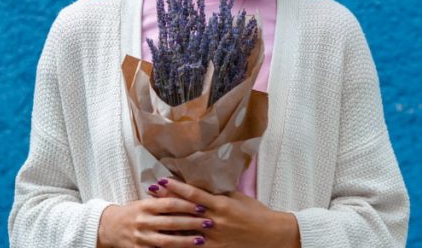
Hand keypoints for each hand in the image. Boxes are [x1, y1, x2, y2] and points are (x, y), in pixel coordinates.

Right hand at [96, 193, 210, 247]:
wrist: (108, 227)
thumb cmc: (133, 212)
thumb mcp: (144, 202)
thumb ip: (162, 200)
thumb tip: (186, 193)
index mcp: (145, 206)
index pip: (169, 204)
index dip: (187, 205)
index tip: (203, 206)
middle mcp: (142, 222)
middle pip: (170, 223)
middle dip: (191, 223)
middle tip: (208, 223)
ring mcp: (140, 238)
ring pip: (166, 241)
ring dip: (185, 241)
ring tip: (201, 240)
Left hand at [148, 178, 300, 247]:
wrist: (272, 236)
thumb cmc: (257, 215)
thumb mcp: (240, 199)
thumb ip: (221, 193)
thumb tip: (205, 184)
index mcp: (222, 205)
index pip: (194, 194)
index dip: (177, 187)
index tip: (162, 180)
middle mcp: (216, 221)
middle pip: (185, 211)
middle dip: (166, 201)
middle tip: (149, 194)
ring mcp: (215, 238)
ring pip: (186, 231)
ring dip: (168, 223)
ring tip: (152, 217)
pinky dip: (181, 245)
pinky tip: (168, 242)